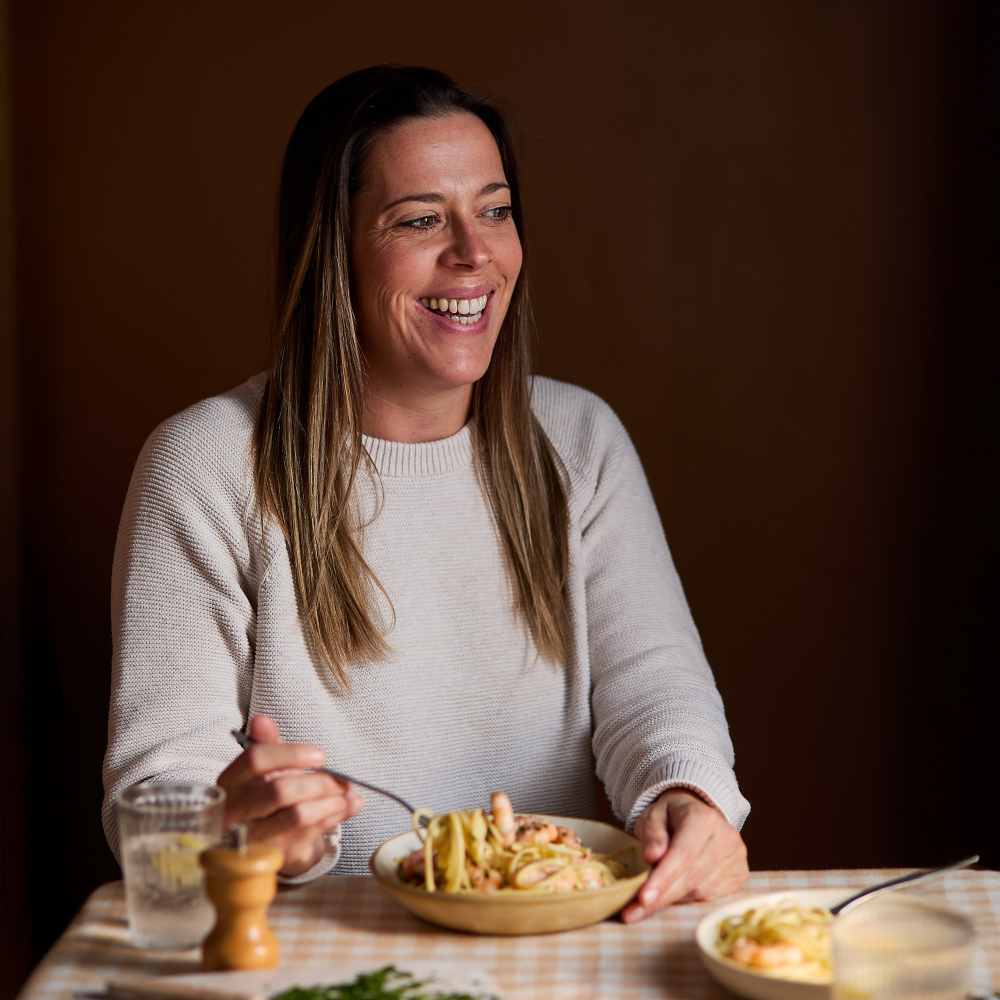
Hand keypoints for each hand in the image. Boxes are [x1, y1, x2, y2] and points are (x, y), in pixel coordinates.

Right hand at [217, 714, 363, 876]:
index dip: (291, 754)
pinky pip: (310, 833)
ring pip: (297, 814)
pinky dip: (334, 817)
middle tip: (342, 780)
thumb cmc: (267, 796)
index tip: (320, 756)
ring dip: (331, 802)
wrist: (268, 840)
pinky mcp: (273, 854)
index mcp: (229, 783)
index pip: (255, 760)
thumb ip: (266, 742)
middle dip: (318, 783)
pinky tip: (346, 807)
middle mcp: (234, 812)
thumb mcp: (266, 767)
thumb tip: (262, 720)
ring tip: (348, 794)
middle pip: (279, 790)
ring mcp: (252, 836)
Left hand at [620, 788, 747, 922]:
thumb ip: (652, 833)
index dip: (663, 879)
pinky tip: (673, 892)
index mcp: (703, 818)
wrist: (698, 814)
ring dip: (671, 899)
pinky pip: (710, 896)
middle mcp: (726, 838)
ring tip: (649, 900)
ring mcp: (736, 858)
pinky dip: (687, 898)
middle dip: (661, 897)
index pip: (683, 855)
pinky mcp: (739, 875)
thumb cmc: (671, 816)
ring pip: (700, 891)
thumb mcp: (653, 816)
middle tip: (633, 913)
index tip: (643, 898)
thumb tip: (652, 856)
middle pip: (691, 877)